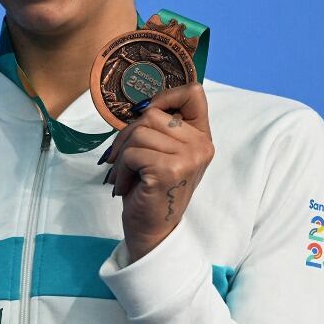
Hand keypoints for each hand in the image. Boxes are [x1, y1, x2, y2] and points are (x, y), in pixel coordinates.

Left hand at [102, 81, 214, 261]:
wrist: (153, 231)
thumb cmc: (151, 190)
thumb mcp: (161, 153)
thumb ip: (159, 128)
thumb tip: (138, 104)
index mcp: (202, 136)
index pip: (194, 93)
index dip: (165, 96)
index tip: (146, 114)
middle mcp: (201, 145)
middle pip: (151, 114)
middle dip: (127, 135)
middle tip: (123, 161)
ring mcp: (188, 157)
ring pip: (138, 132)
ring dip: (122, 155)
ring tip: (126, 176)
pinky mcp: (169, 170)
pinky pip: (132, 153)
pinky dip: (122, 170)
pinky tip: (127, 186)